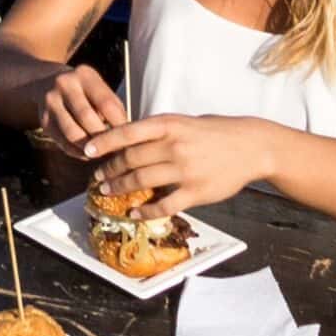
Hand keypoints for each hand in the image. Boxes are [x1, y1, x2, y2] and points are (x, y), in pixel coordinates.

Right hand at [35, 62, 128, 156]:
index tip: (131, 140)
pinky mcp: (44, 119)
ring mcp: (50, 101)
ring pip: (72, 133)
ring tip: (104, 155)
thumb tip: (128, 139)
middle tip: (118, 152)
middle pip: (87, 118)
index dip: (120, 125)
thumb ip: (113, 109)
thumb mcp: (100, 90)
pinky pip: (63, 142)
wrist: (47, 81)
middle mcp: (64, 84)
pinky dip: (78, 152)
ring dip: (90, 148)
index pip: (106, 103)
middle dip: (104, 138)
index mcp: (84, 75)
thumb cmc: (87, 92)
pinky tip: (89, 153)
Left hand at [86, 112, 269, 215]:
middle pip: (130, 159)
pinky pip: (165, 204)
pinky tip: (134, 212)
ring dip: (121, 187)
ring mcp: (185, 170)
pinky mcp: (196, 192)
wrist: (249, 147)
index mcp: (168, 125)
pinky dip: (146, 210)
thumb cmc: (212, 132)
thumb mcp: (181, 122)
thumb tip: (125, 141)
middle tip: (97, 176)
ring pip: (142, 181)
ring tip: (108, 191)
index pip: (126, 132)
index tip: (87, 149)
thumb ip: (156, 132)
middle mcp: (174, 146)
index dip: (103, 142)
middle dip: (109, 168)